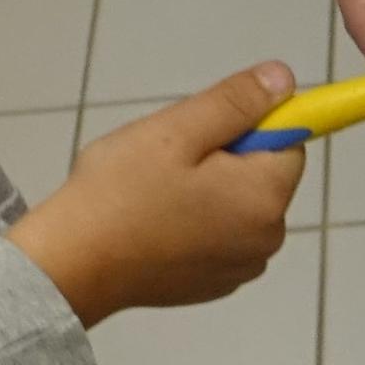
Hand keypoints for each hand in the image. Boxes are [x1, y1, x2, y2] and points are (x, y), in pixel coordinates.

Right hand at [8, 67, 305, 325]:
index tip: (201, 129)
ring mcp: (243, 267)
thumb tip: (284, 79)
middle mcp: (268, 238)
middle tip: (168, 161)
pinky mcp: (218, 285)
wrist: (74, 265)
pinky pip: (221, 237)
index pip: (289, 142)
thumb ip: (236, 102)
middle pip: (264, 176)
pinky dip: (198, 224)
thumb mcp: (176, 131)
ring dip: (210, 191)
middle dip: (226, 159)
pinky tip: (156, 223)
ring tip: (157, 192)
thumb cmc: (121, 191)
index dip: (249, 124)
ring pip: (240, 206)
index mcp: (266, 198)